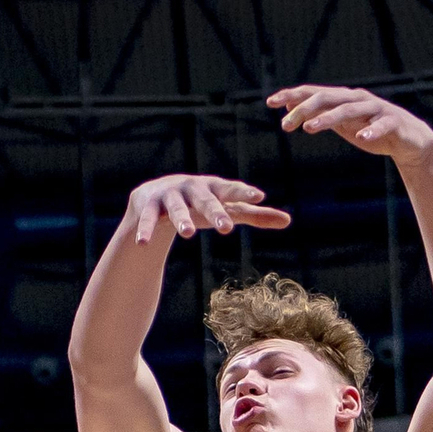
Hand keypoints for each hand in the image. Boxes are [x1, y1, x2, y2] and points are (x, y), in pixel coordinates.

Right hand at [128, 174, 290, 246]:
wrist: (153, 197)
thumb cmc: (199, 204)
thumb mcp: (225, 209)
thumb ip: (254, 215)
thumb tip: (288, 221)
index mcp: (212, 187)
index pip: (230, 189)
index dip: (243, 193)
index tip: (258, 197)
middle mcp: (191, 187)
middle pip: (205, 199)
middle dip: (215, 211)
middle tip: (227, 227)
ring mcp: (168, 195)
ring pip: (176, 208)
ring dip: (181, 219)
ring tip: (187, 233)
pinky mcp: (147, 205)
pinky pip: (148, 220)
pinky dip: (146, 230)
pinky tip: (144, 243)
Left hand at [268, 85, 432, 169]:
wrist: (410, 141)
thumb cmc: (372, 131)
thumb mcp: (343, 125)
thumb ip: (321, 116)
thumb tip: (291, 110)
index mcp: (343, 99)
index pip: (313, 93)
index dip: (292, 96)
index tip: (271, 103)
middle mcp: (357, 99)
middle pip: (326, 98)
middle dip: (303, 108)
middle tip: (285, 124)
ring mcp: (375, 110)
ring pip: (349, 110)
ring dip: (328, 118)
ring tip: (310, 128)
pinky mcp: (392, 124)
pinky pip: (381, 127)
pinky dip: (371, 132)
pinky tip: (362, 139)